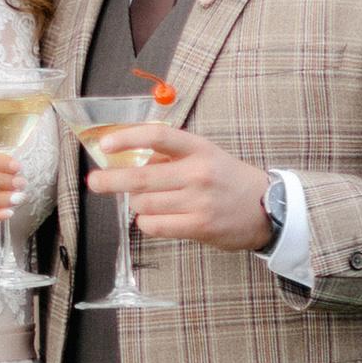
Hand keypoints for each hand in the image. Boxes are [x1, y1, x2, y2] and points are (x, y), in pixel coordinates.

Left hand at [87, 120, 273, 249]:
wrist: (267, 207)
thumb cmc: (227, 180)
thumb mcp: (204, 155)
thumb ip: (170, 156)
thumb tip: (128, 159)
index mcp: (198, 148)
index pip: (157, 137)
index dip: (128, 138)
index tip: (106, 144)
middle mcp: (198, 172)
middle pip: (142, 176)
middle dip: (111, 180)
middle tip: (94, 182)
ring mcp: (199, 200)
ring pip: (144, 203)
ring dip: (136, 204)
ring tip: (147, 202)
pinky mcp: (199, 226)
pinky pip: (155, 225)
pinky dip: (147, 222)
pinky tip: (155, 217)